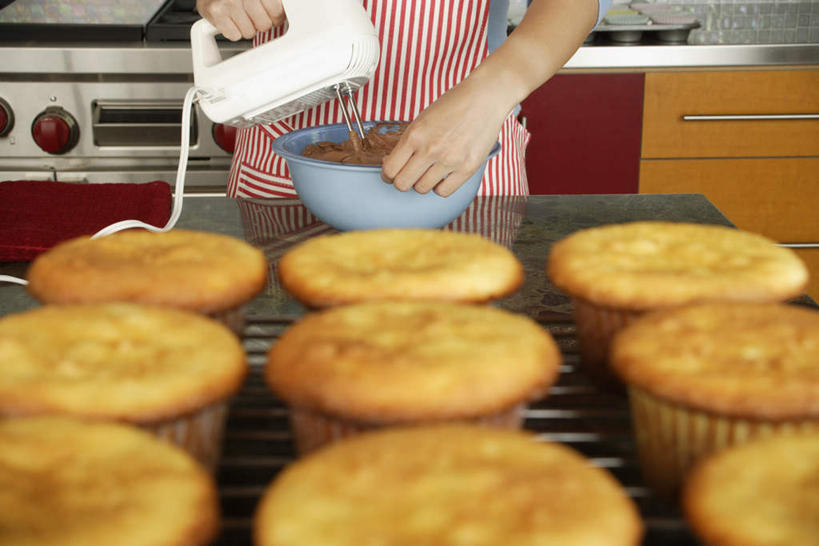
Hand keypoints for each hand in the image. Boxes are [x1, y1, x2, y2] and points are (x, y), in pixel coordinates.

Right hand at [197, 0, 284, 40]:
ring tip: (239, 17)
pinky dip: (233, 31)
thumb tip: (283, 17)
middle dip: (260, 24)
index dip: (276, 18)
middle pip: (264, 24)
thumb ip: (270, 4)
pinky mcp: (216, 13)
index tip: (273, 18)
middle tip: (253, 17)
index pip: (276, 11)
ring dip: (246, 28)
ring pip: (250, 32)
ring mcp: (228, 2)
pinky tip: (230, 20)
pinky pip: (235, 35)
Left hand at [381, 77, 507, 196]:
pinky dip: (440, 187)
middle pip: (402, 184)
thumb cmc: (454, 104)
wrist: (485, 97)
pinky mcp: (467, 168)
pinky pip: (443, 192)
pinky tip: (442, 176)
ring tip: (429, 171)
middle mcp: (430, 149)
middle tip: (408, 174)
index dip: (387, 174)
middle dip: (402, 180)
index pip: (390, 169)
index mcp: (415, 135)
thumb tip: (393, 163)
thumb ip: (409, 141)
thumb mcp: (423, 119)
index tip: (392, 172)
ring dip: (422, 182)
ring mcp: (449, 160)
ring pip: (422, 189)